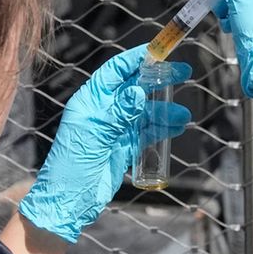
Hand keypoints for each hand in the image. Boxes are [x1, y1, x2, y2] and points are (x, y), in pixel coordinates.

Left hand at [19, 45, 190, 242]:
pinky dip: (162, 128)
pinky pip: (147, 132)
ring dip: (164, 110)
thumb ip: (118, 114)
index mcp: (90, 101)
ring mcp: (116, 129)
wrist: (69, 202)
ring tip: (183, 115)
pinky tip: (176, 127)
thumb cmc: (71, 167)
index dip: (137, 59)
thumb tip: (139, 92)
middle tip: (183, 73)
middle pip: (135, 87)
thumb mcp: (95, 137)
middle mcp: (104, 111)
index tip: (159, 51)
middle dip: (158, 80)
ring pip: (145, 111)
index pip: (115, 71)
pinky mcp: (124, 147)